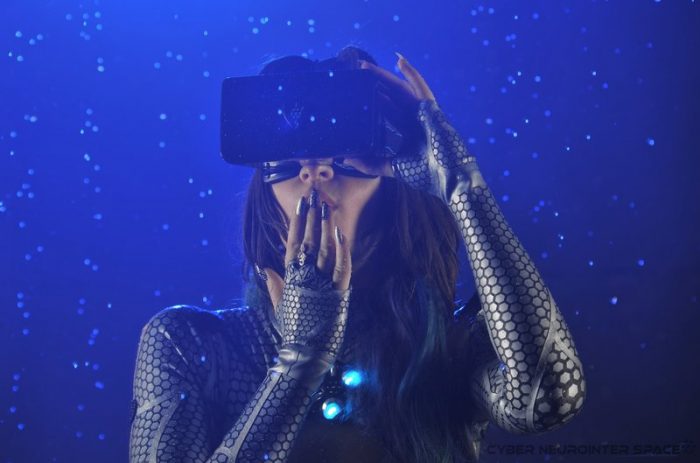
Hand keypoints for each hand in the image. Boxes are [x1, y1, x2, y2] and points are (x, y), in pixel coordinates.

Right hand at [259, 190, 350, 358]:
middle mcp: (305, 276)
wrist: (304, 353)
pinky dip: (342, 251)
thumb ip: (274, 284)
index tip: (300, 205)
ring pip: (324, 249)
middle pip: (309, 241)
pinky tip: (341, 233)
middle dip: (312, 217)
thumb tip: (265, 267)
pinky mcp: (337, 293)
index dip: (297, 223)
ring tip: (326, 206)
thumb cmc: (292, 329)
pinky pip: (341, 268)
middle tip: (314, 195)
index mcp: (291, 277)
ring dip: (325, 227)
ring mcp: (321, 283)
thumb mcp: (280, 304)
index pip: (294, 244)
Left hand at [359, 53, 481, 202]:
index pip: (381, 110)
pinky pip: (420, 87)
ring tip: (364, 66)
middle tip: (354, 73)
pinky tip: (400, 61)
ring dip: (382, 76)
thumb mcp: (389, 167)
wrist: (447, 176)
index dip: (368, 100)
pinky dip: (411, 73)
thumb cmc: (423, 173)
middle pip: (387, 95)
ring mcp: (420, 112)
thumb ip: (368, 163)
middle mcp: (409, 118)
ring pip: (398, 89)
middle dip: (371, 83)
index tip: (351, 91)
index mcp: (401, 130)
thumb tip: (344, 158)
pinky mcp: (430, 108)